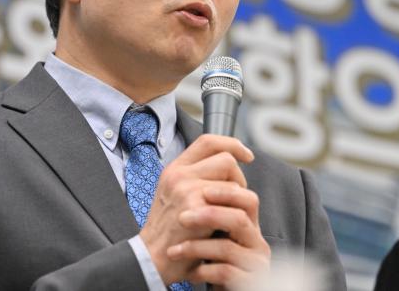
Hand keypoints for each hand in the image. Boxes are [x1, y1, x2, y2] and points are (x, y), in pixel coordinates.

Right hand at [138, 134, 261, 284]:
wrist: (151, 257)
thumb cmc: (168, 232)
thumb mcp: (173, 195)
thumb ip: (194, 178)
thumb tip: (227, 167)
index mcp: (174, 169)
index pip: (207, 142)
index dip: (232, 144)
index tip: (246, 155)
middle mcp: (179, 175)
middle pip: (225, 159)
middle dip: (238, 177)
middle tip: (233, 198)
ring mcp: (187, 188)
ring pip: (232, 179)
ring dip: (237, 197)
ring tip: (226, 213)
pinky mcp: (196, 205)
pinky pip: (231, 198)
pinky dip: (234, 211)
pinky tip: (224, 223)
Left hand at [167, 185, 270, 289]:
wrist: (223, 289)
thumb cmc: (214, 257)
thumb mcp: (214, 229)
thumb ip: (211, 204)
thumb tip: (189, 170)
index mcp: (249, 222)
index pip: (246, 197)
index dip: (225, 190)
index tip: (201, 191)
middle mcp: (256, 239)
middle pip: (240, 218)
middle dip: (210, 214)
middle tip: (183, 217)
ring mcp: (255, 261)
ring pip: (228, 246)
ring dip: (197, 247)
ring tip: (175, 250)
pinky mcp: (249, 282)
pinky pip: (226, 272)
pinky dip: (203, 271)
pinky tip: (188, 274)